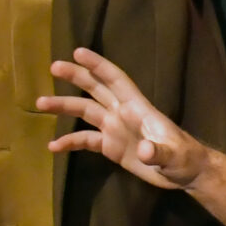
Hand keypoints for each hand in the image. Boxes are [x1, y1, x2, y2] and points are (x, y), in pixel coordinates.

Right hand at [41, 48, 206, 188]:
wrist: (185, 174)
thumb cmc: (185, 159)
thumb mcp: (174, 156)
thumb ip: (159, 152)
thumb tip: (144, 150)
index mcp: (138, 108)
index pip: (115, 80)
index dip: (98, 65)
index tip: (79, 52)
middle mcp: (122, 113)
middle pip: (95, 89)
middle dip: (76, 76)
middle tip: (54, 67)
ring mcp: (114, 129)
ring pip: (85, 111)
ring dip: (63, 106)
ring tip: (39, 103)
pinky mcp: (110, 146)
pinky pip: (85, 140)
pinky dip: (69, 142)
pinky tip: (53, 147)